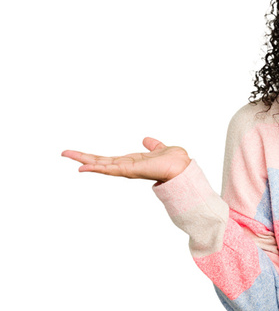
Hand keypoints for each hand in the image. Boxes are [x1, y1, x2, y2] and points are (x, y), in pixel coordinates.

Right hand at [62, 137, 190, 182]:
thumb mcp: (160, 148)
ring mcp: (126, 170)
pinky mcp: (129, 171)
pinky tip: (83, 167)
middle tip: (64, 152)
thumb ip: (153, 145)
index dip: (94, 158)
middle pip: (100, 162)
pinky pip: (109, 169)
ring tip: (67, 155)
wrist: (182, 168)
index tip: (80, 156)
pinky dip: (96, 168)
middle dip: (82, 158)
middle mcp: (126, 167)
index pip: (108, 159)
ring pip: (101, 165)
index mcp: (132, 161)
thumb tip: (146, 140)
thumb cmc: (175, 161)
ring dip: (84, 160)